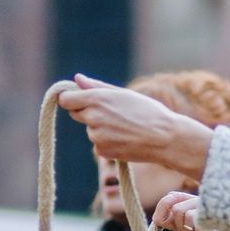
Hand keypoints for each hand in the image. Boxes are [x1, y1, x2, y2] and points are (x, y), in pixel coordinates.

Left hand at [59, 74, 212, 179]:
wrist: (164, 138)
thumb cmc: (147, 111)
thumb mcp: (123, 94)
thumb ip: (96, 87)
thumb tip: (77, 79)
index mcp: (97, 99)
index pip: (65, 99)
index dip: (71, 99)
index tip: (78, 99)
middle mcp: (93, 117)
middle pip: (76, 114)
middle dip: (87, 112)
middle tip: (112, 113)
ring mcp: (96, 136)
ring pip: (90, 129)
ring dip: (100, 128)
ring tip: (124, 126)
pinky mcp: (102, 151)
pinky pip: (98, 144)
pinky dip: (107, 142)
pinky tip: (125, 139)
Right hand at [153, 192, 229, 230]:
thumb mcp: (207, 207)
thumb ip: (186, 201)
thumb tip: (169, 198)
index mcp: (182, 228)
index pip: (161, 215)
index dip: (165, 205)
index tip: (176, 202)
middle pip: (177, 210)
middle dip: (194, 203)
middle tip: (212, 211)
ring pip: (185, 215)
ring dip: (202, 210)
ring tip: (215, 220)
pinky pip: (196, 224)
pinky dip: (207, 222)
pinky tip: (217, 229)